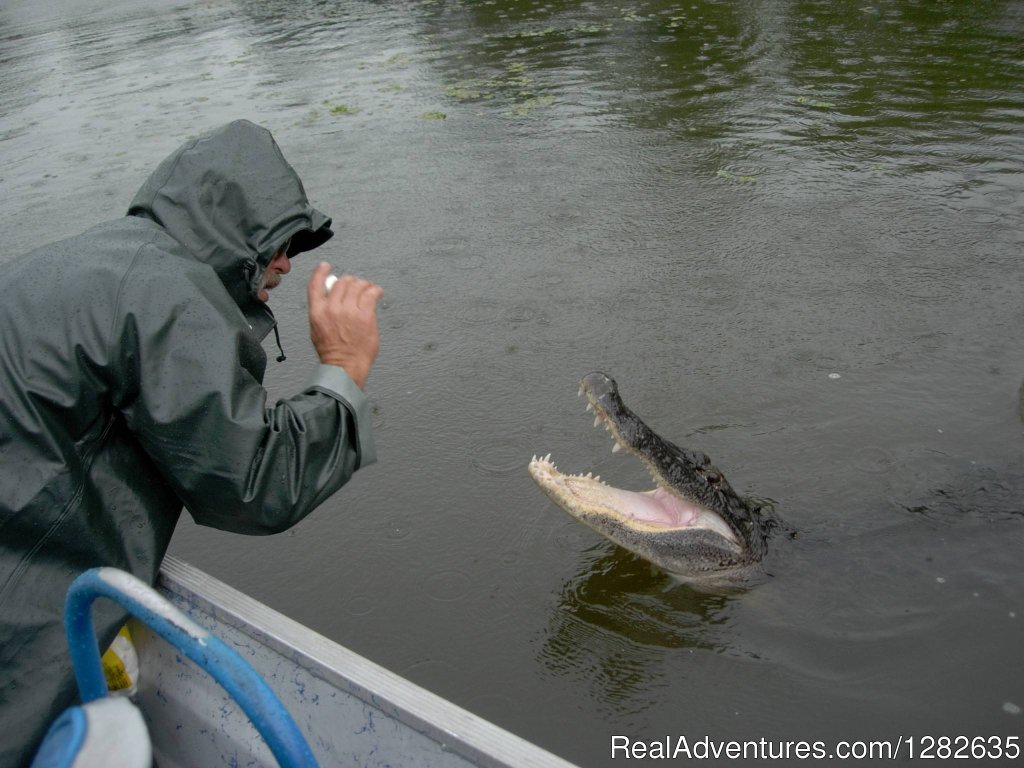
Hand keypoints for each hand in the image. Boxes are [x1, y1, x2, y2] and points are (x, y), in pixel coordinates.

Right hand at [307, 262, 382, 388]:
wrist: (344, 366)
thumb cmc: (332, 351)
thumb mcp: (317, 328)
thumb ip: (323, 310)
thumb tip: (330, 296)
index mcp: (317, 312)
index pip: (315, 284)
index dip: (321, 272)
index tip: (326, 266)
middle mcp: (332, 308)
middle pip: (342, 282)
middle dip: (349, 281)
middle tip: (355, 286)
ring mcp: (350, 311)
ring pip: (357, 285)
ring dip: (363, 285)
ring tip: (368, 289)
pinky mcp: (365, 316)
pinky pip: (371, 294)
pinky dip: (375, 290)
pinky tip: (377, 292)